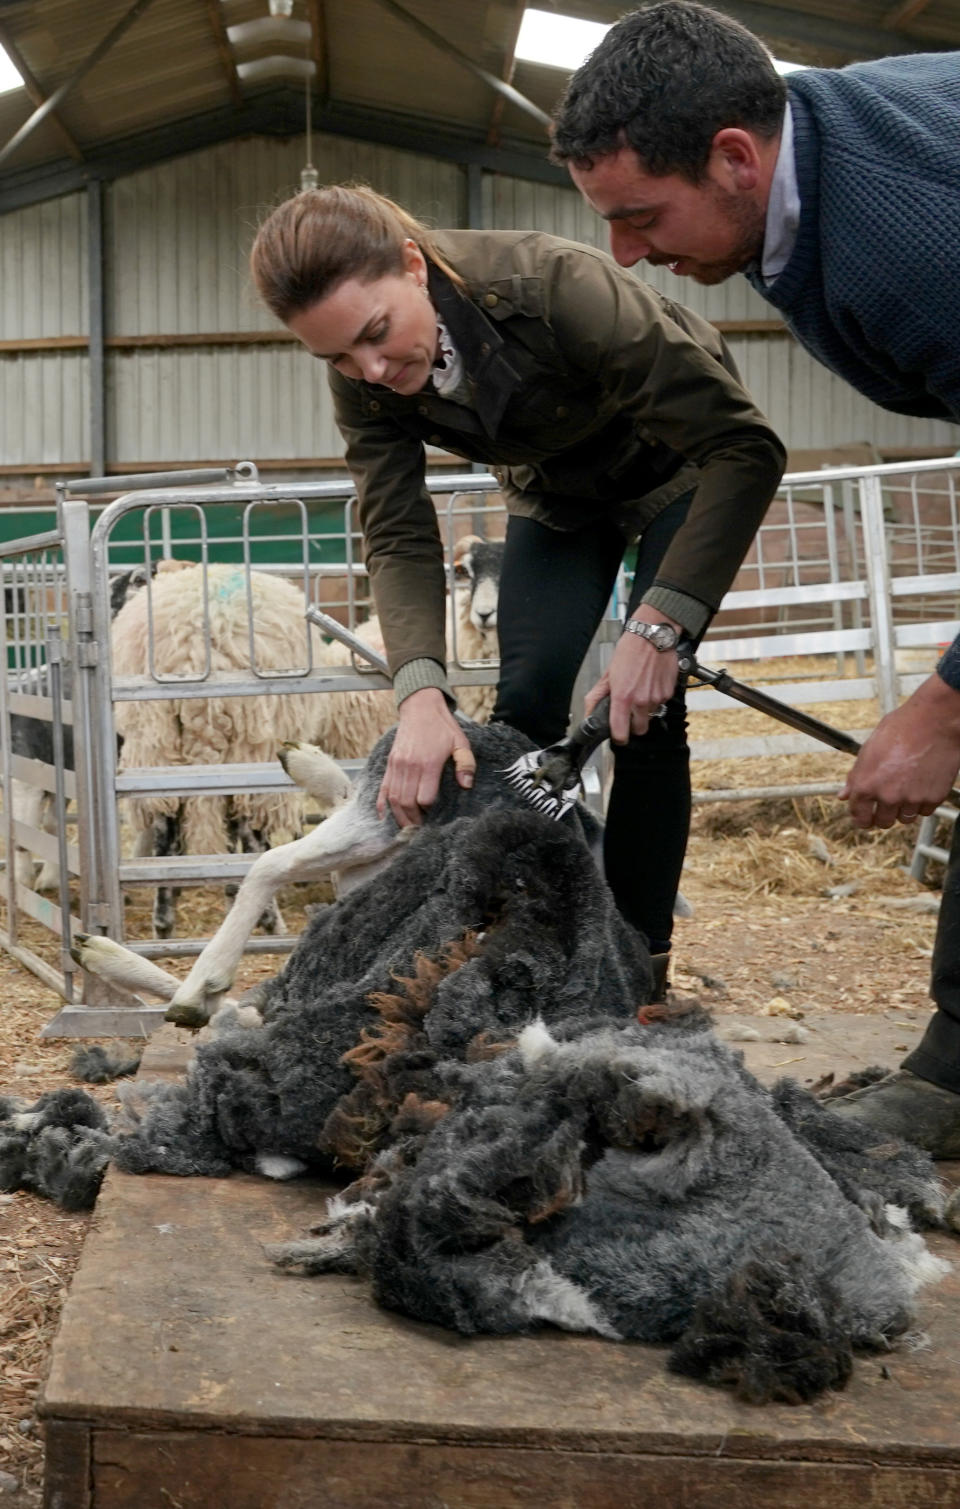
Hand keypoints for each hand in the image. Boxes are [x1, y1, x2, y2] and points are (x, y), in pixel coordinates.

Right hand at [377, 688, 474, 826]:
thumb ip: (466, 764)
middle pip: (406, 803)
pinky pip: (383, 789)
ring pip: (393, 799)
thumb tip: (466, 785)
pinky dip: (382, 805)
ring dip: (399, 817)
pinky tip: (384, 817)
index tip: (436, 815)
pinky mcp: (389, 764)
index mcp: (428, 763)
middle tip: (421, 830)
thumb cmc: (443, 727)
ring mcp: (396, 766)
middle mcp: (409, 766)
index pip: (425, 798)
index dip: (430, 810)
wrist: (420, 708)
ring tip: (408, 827)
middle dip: (413, 821)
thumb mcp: (461, 742)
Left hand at [585, 609, 681, 742]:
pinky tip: (650, 683)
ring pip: (651, 715)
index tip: (617, 734)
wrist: (652, 636)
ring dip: (645, 709)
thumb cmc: (630, 650)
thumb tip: (589, 712)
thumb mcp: (608, 673)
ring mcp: (657, 698)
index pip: (621, 733)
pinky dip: (655, 698)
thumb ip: (597, 696)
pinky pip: (660, 704)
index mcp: (623, 698)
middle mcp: (641, 701)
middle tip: (630, 712)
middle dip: (634, 725)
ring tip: (640, 690)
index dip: (618, 737)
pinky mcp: (668, 693)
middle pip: (640, 730)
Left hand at [839, 674, 959, 828]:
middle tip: (887, 802)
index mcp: (866, 784)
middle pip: (883, 822)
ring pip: (905, 819)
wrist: (935, 721)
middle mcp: (888, 796)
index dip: (861, 818)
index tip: (864, 819)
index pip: (859, 816)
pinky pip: (925, 811)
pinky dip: (923, 803)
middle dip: (882, 815)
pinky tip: (921, 785)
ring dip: (903, 809)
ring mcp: (912, 799)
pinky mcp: (933, 798)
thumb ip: (856, 777)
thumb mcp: (869, 749)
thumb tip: (844, 794)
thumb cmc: (902, 728)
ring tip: (906, 788)